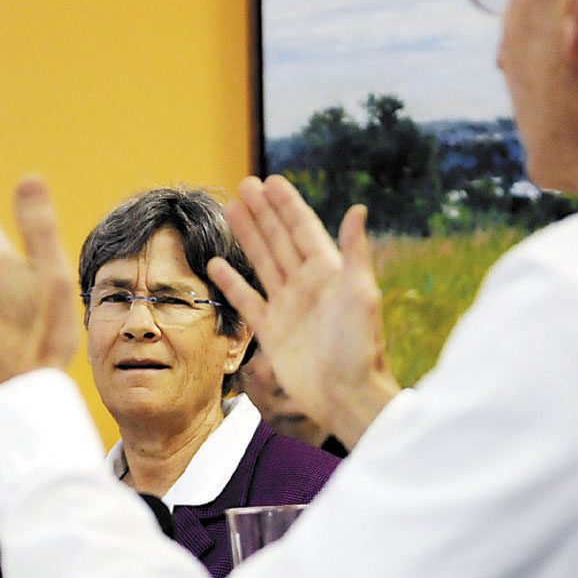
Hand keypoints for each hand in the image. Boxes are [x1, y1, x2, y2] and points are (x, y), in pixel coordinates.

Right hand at [208, 175, 399, 446]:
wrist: (346, 396)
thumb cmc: (359, 347)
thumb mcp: (361, 294)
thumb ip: (355, 252)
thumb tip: (358, 209)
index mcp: (328, 272)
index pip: (303, 228)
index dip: (287, 204)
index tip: (271, 181)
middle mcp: (306, 284)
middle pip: (279, 239)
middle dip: (263, 212)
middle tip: (245, 184)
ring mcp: (287, 306)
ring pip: (262, 262)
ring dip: (248, 236)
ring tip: (231, 210)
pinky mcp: (271, 331)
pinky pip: (247, 300)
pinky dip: (232, 282)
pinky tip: (217, 263)